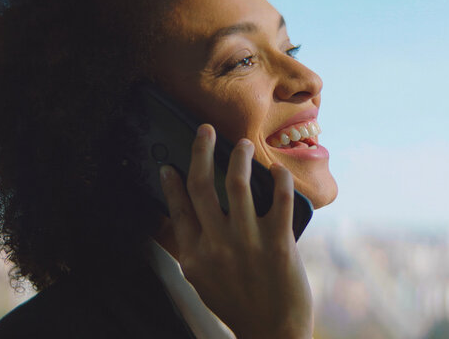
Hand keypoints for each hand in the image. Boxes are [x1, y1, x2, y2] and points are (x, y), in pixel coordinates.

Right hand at [158, 124, 312, 338]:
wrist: (272, 331)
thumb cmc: (236, 305)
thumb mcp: (200, 280)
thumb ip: (188, 248)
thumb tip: (175, 218)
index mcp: (195, 254)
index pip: (177, 207)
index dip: (171, 182)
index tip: (169, 165)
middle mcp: (217, 244)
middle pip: (202, 186)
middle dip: (201, 150)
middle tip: (205, 131)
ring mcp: (248, 242)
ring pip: (237, 184)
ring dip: (238, 157)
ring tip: (241, 145)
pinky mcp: (279, 243)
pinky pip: (279, 200)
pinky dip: (278, 179)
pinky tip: (276, 170)